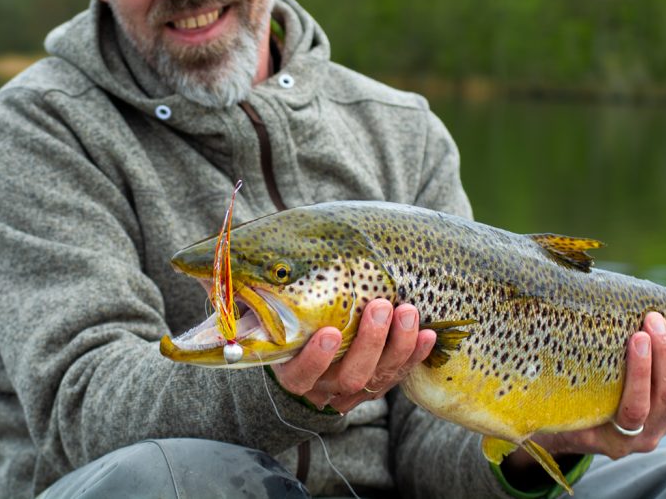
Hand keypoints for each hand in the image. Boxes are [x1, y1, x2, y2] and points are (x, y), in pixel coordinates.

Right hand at [271, 299, 435, 413]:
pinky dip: (415, 356)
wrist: (307, 353)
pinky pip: (399, 376)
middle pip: (349, 377)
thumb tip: (238, 274)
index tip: (328, 332)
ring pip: (378, 378)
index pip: (301, 374)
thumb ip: (258, 305)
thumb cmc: (289, 327)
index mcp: (293, 373)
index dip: (316, 358)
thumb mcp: (270, 320)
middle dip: (370, 342)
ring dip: (397, 345)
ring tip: (407, 312)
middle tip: (380, 307)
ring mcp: (353, 391)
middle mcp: (324, 389)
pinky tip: (427, 334)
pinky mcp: (376, 386)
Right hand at [507, 311, 665, 472]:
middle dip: (664, 353)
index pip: (635, 409)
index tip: (635, 336)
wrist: (571, 434)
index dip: (641, 373)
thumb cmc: (553, 412)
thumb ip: (541, 391)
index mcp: (611, 439)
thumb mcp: (545, 408)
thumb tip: (517, 346)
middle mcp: (642, 437)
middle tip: (651, 319)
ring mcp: (662, 426)